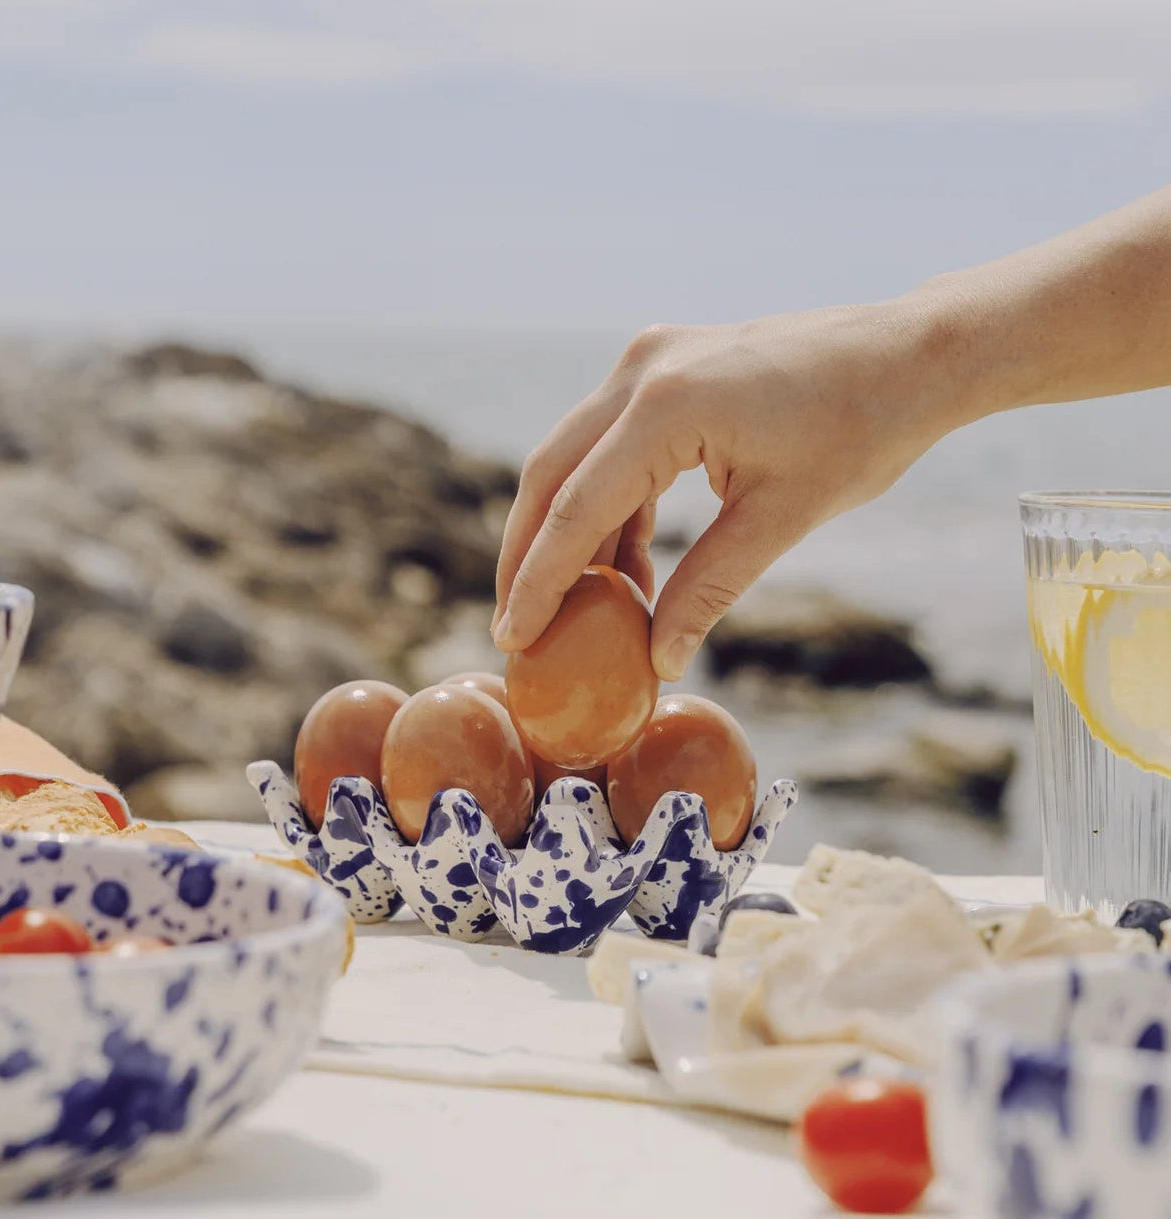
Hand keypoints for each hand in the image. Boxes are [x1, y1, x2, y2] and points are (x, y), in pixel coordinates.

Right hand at [492, 303, 957, 679]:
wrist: (910, 354)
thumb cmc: (862, 429)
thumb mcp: (782, 519)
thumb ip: (709, 588)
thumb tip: (660, 659)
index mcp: (668, 405)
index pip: (578, 508)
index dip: (539, 581)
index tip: (512, 636)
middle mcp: (642, 371)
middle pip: (550, 475)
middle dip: (528, 555)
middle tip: (516, 625)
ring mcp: (648, 362)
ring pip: (573, 459)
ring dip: (568, 534)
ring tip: (574, 609)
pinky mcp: (664, 370)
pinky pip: (611, 446)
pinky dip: (608, 506)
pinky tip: (625, 568)